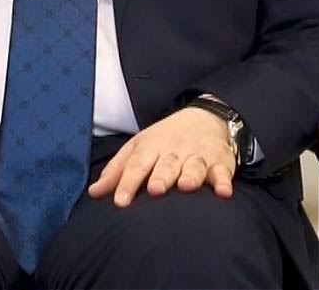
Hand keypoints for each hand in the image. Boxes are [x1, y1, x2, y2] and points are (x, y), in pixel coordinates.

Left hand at [87, 106, 234, 206]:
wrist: (205, 117)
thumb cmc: (164, 139)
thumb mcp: (138, 147)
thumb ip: (116, 171)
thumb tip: (94, 193)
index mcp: (151, 147)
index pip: (137, 165)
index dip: (128, 183)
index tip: (120, 202)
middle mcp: (175, 151)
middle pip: (166, 165)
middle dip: (161, 177)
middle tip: (154, 189)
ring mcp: (198, 156)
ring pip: (194, 166)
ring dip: (191, 176)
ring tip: (186, 186)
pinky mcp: (220, 162)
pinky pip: (223, 172)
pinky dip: (224, 181)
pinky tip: (223, 192)